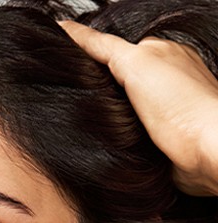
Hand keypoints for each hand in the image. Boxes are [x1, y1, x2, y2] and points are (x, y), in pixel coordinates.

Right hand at [60, 20, 217, 195]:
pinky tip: (110, 135)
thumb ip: (101, 45)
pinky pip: (124, 131)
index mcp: (161, 53)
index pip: (113, 48)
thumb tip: (67, 28)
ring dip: (103, 113)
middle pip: (113, 78)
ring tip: (93, 116)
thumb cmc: (183, 106)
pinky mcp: (157, 137)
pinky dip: (114, 133)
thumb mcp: (134, 62)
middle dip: (94, 87)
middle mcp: (165, 78)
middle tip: (80, 93)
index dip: (86, 55)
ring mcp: (162, 108)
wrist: (205, 148)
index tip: (64, 63)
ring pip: (117, 106)